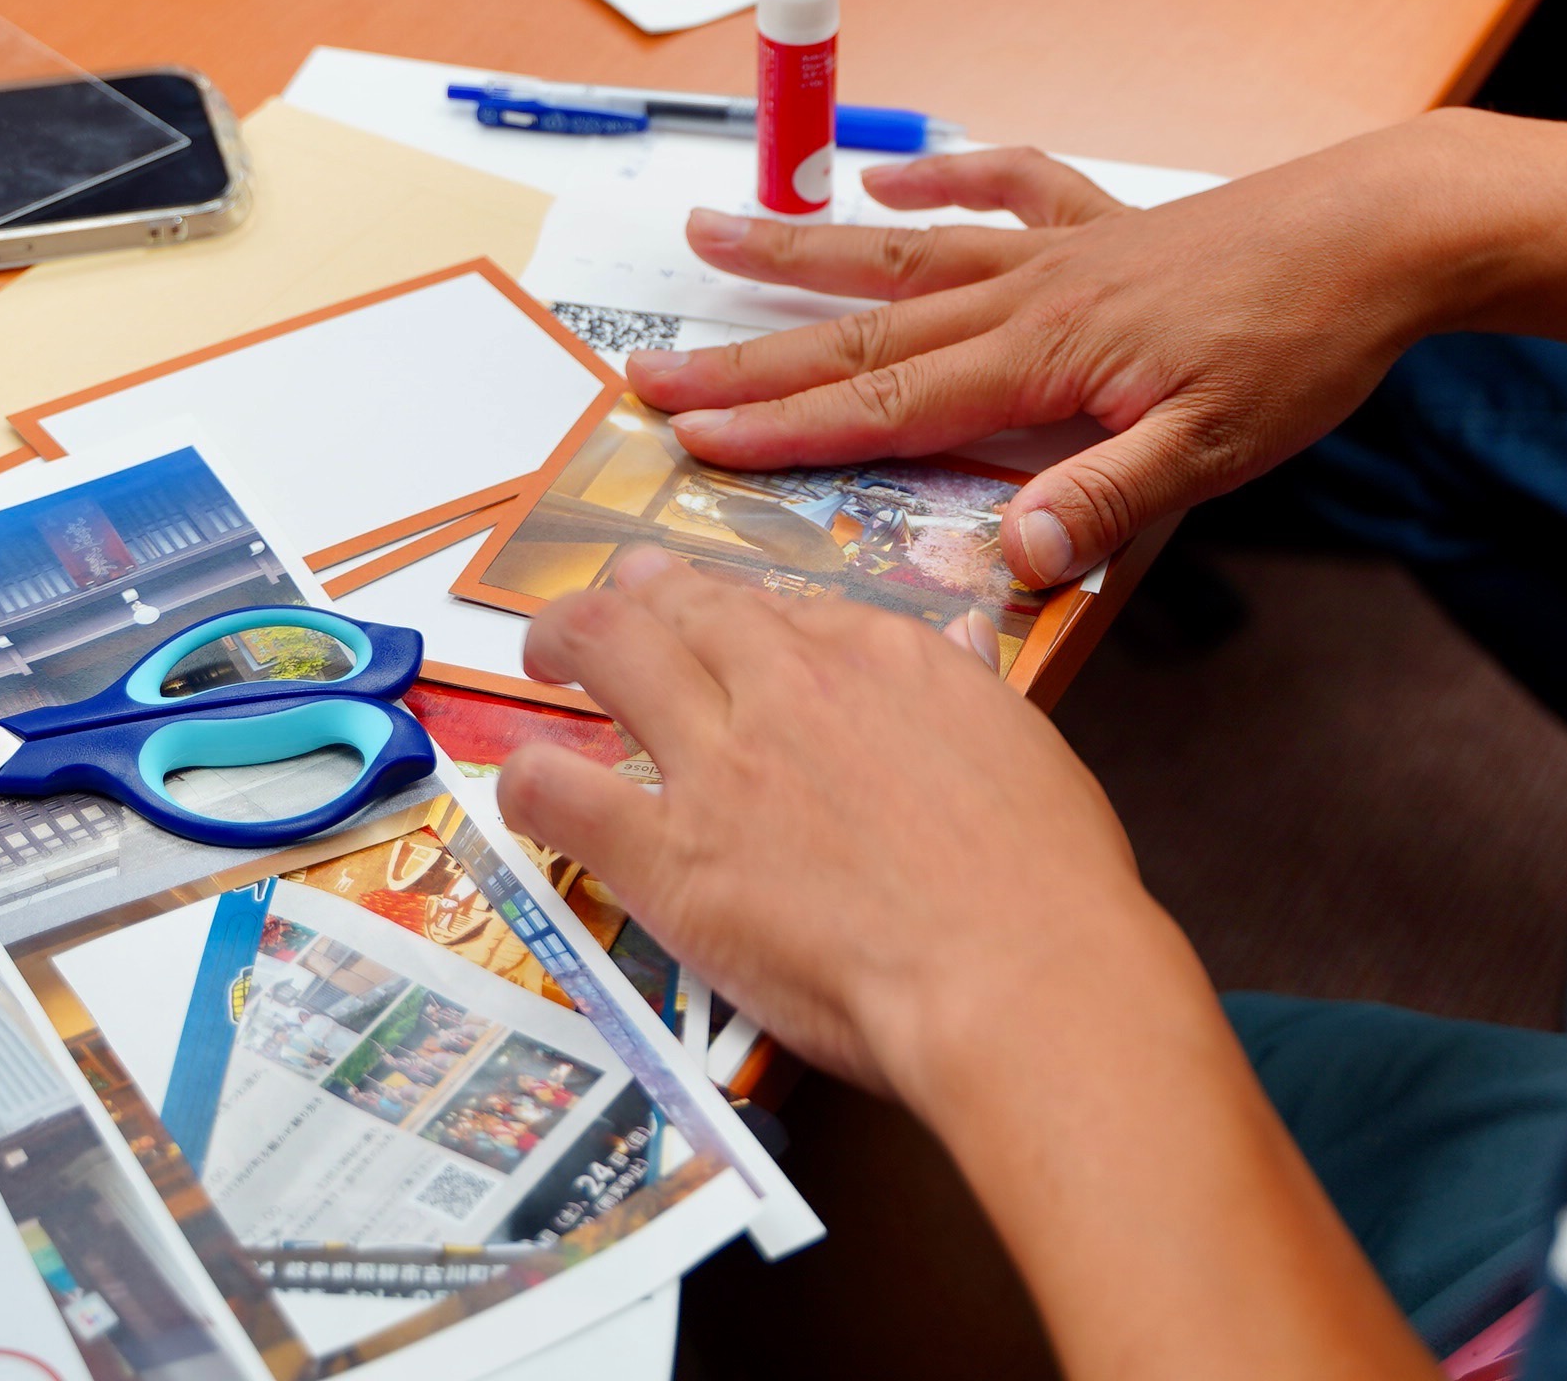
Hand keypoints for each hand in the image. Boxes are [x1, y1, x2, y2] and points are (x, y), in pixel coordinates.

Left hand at [501, 554, 1436, 1380]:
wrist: (1019, 975)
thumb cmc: (1046, 882)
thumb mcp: (1023, 743)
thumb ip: (971, 683)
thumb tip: (963, 638)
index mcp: (882, 653)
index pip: (782, 605)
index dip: (736, 609)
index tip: (721, 620)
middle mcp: (789, 682)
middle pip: (682, 603)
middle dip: (637, 591)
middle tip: (612, 599)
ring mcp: (720, 763)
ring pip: (607, 653)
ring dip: (564, 639)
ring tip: (546, 651)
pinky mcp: (670, 854)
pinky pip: (560, 791)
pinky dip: (526, 779)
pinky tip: (520, 786)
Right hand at [624, 113, 1566, 585]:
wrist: (1384, 231)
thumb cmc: (1307, 346)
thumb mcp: (1218, 451)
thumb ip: (1109, 499)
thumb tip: (1009, 554)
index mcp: (1045, 360)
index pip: (888, 407)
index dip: (782, 430)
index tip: (688, 443)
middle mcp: (1031, 293)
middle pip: (865, 332)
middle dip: (751, 359)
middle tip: (645, 374)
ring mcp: (1063, 247)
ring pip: (906, 254)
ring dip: (804, 254)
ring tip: (708, 238)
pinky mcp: (1109, 222)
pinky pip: (1005, 188)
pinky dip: (938, 183)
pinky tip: (886, 178)